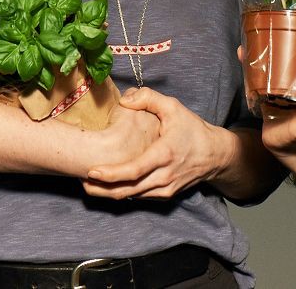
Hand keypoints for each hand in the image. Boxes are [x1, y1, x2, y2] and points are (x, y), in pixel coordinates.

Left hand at [84, 87, 235, 199]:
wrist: (215, 155)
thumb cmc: (192, 129)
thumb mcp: (173, 107)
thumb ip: (148, 98)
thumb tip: (124, 99)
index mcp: (164, 154)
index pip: (134, 170)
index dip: (111, 174)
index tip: (92, 171)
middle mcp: (164, 176)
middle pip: (127, 190)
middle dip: (102, 189)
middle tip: (81, 182)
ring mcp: (165, 189)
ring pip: (131, 197)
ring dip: (109, 193)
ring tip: (88, 185)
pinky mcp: (165, 195)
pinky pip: (139, 197)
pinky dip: (122, 193)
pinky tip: (108, 187)